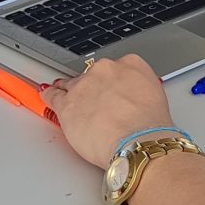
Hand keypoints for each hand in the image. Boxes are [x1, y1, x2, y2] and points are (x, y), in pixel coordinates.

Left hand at [41, 55, 174, 169]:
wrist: (137, 140)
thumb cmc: (149, 125)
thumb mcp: (156, 97)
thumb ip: (139, 91)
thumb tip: (134, 99)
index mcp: (130, 64)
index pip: (116, 67)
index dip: (112, 82)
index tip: (111, 89)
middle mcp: (105, 70)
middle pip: (92, 75)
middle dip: (93, 88)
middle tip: (97, 104)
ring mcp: (84, 85)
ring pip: (71, 85)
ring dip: (71, 93)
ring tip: (71, 101)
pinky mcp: (66, 103)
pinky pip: (53, 95)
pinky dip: (50, 96)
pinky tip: (48, 96)